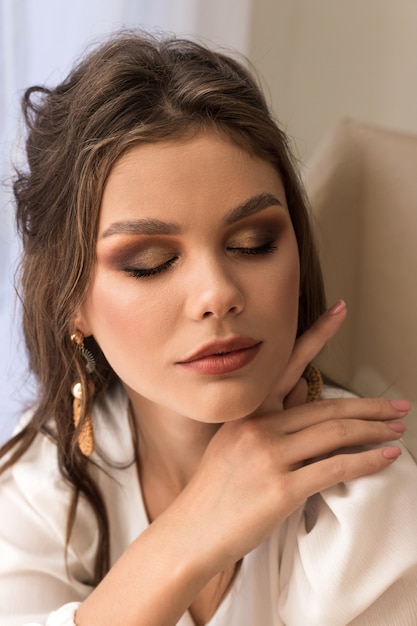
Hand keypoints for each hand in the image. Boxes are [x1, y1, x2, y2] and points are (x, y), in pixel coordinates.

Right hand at [181, 301, 408, 569]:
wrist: (191, 531)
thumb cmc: (215, 490)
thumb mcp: (235, 442)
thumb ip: (270, 415)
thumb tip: (303, 387)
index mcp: (249, 412)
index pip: (288, 364)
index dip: (317, 335)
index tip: (340, 311)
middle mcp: (259, 427)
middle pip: (326, 407)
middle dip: (368, 406)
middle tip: (399, 406)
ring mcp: (269, 456)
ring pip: (335, 434)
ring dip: (374, 430)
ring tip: (397, 430)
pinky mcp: (281, 488)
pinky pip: (334, 469)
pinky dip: (366, 461)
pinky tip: (386, 456)